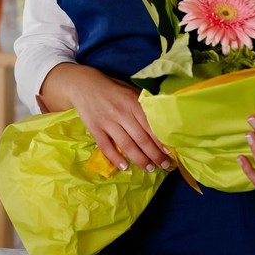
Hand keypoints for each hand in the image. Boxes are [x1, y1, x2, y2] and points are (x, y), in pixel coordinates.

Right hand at [40, 63, 171, 172]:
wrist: (84, 85)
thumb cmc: (112, 89)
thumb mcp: (130, 91)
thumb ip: (143, 105)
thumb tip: (162, 120)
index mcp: (133, 103)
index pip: (151, 126)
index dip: (161, 141)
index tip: (170, 152)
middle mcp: (122, 113)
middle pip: (141, 139)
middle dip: (155, 155)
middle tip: (164, 165)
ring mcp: (107, 122)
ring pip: (126, 146)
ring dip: (140, 160)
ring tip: (149, 168)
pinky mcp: (95, 129)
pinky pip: (106, 147)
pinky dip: (115, 158)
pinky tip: (124, 167)